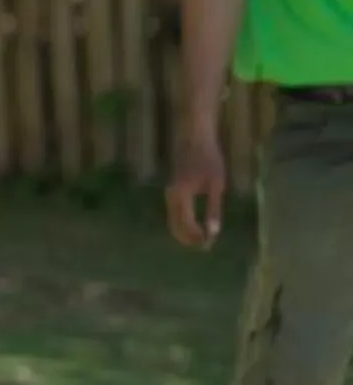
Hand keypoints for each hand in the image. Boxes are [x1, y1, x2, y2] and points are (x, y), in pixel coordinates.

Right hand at [167, 126, 227, 248]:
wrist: (194, 137)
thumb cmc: (208, 158)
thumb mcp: (216, 184)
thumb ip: (214, 209)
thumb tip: (213, 232)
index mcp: (181, 196)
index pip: (186, 226)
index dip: (197, 238)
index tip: (210, 244)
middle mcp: (170, 197)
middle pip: (174, 227)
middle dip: (189, 239)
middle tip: (205, 246)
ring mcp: (169, 194)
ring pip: (172, 221)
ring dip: (185, 233)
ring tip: (202, 239)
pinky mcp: (171, 190)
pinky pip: (173, 214)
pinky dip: (182, 224)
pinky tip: (194, 225)